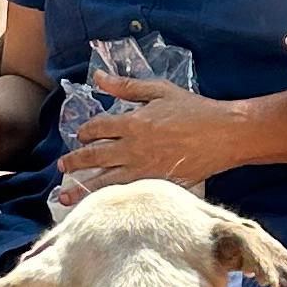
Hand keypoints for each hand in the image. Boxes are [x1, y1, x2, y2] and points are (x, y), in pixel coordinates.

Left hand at [54, 74, 237, 198]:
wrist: (224, 135)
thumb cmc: (194, 110)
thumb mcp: (160, 91)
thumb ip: (127, 86)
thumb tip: (99, 77)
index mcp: (133, 123)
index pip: (97, 128)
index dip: (85, 131)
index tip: (82, 135)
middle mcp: (133, 149)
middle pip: (94, 157)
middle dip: (74, 162)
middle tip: (62, 166)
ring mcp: (144, 170)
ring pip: (104, 182)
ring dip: (81, 190)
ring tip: (63, 198)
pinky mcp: (156, 185)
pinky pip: (126, 195)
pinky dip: (108, 202)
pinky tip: (97, 208)